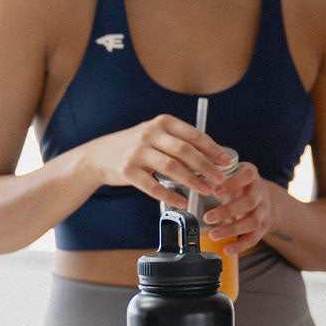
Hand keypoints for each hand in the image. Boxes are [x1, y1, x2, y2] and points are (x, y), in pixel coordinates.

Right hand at [86, 114, 235, 207]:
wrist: (99, 155)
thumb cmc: (135, 146)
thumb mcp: (156, 134)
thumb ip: (179, 141)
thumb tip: (211, 157)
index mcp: (162, 123)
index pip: (194, 135)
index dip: (212, 149)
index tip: (226, 161)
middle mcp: (150, 134)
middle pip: (185, 151)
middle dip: (206, 166)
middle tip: (220, 179)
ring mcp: (137, 152)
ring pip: (172, 168)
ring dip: (192, 181)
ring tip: (206, 190)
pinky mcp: (128, 171)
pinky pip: (153, 186)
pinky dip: (170, 196)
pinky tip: (183, 202)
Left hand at [200, 162, 274, 252]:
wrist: (261, 194)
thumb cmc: (238, 183)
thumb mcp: (229, 174)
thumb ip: (214, 178)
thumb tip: (188, 187)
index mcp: (250, 174)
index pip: (246, 176)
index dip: (232, 184)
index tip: (216, 192)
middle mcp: (260, 191)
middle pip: (249, 201)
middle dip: (227, 211)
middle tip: (207, 218)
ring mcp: (264, 209)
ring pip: (253, 221)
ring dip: (232, 230)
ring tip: (213, 235)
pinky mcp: (264, 225)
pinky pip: (254, 237)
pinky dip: (240, 245)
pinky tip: (226, 248)